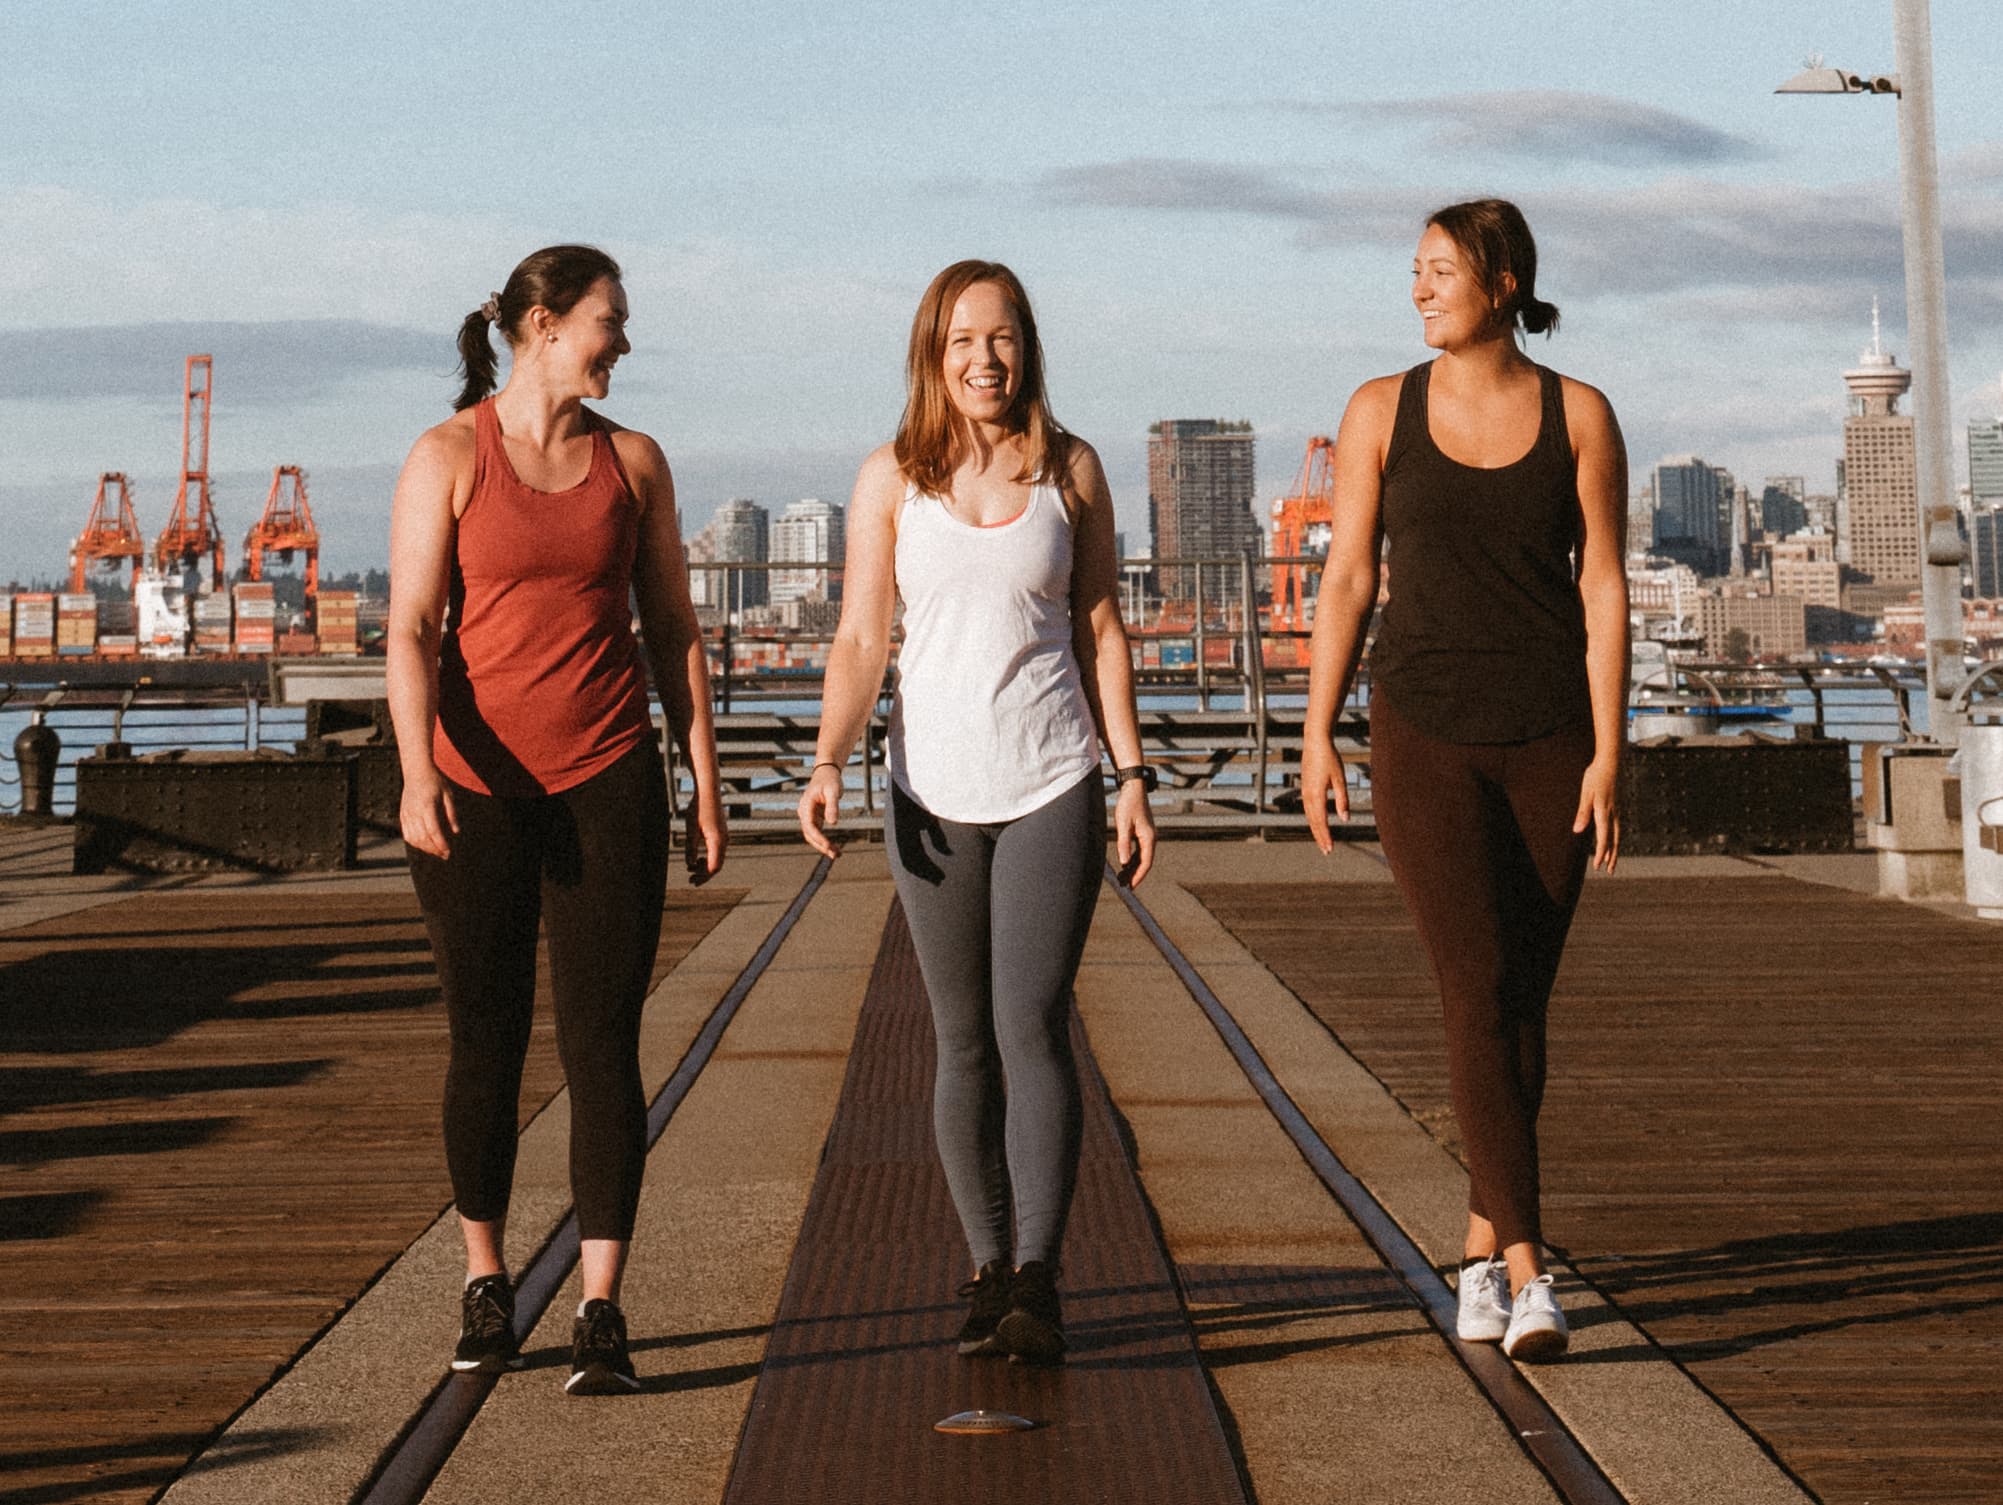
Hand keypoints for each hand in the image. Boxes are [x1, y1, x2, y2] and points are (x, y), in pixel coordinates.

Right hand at [399, 768, 457, 859]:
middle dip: (434, 849)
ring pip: (413, 838)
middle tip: (445, 855)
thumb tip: (456, 831)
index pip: (433, 831)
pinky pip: (407, 834)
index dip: (441, 844)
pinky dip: (415, 842)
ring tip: (436, 851)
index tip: (448, 852)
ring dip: (425, 848)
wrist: (416, 771)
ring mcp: (406, 814)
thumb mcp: (448, 795)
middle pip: (422, 838)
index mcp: (426, 806)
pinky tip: (425, 845)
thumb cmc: (435, 781)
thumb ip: (452, 813)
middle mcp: (414, 812)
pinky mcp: (403, 815)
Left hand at [686, 791, 726, 884]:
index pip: (714, 867)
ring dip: (705, 866)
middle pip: (717, 866)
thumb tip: (690, 864)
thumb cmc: (698, 808)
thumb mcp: (691, 829)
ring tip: (691, 868)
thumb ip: (690, 848)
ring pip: (718, 859)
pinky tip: (698, 858)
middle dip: (704, 874)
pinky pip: (717, 852)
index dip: (703, 876)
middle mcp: (724, 841)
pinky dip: (708, 858)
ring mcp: (724, 838)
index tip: (691, 880)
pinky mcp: (721, 834)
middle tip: (690, 880)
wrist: (708, 791)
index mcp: (717, 841)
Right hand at [796, 763, 843, 859]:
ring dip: (823, 846)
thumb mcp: (834, 791)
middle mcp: (804, 812)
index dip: (818, 837)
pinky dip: (825, 840)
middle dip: (821, 845)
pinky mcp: (815, 818)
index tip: (828, 845)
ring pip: (813, 835)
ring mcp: (808, 816)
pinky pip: (818, 832)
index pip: (809, 825)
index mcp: (806, 804)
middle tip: (835, 855)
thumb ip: (833, 806)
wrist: (827, 772)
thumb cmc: (830, 779)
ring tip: (836, 854)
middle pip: (809, 834)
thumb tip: (833, 823)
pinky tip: (834, 848)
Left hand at [1114, 778, 1155, 888]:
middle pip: (1145, 862)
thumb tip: (1124, 863)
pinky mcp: (1142, 832)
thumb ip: (1123, 843)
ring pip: (1142, 857)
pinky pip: (1139, 850)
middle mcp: (1151, 838)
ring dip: (1133, 868)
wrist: (1133, 788)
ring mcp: (1147, 835)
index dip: (1139, 875)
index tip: (1131, 886)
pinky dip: (1132, 859)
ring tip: (1123, 879)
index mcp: (1149, 837)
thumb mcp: (1123, 824)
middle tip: (1125, 886)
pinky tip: (1125, 865)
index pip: (1146, 862)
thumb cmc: (1128, 804)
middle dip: (1135, 875)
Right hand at [1300, 733, 1348, 853]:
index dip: (1325, 836)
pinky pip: (1308, 808)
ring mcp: (1304, 791)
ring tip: (1323, 840)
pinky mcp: (1305, 787)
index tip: (1330, 848)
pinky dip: (1313, 819)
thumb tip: (1345, 819)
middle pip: (1313, 822)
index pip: (1321, 821)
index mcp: (1316, 795)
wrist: (1315, 742)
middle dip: (1320, 837)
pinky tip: (1318, 822)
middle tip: (1326, 851)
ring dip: (1316, 830)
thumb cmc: (1330, 759)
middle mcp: (1307, 796)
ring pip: (1309, 816)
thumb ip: (1342, 800)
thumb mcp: (1340, 779)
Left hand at [1573, 756, 1619, 873]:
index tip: (1597, 866)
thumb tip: (1578, 831)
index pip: (1604, 837)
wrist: (1612, 761)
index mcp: (1604, 811)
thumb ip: (1582, 813)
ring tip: (1612, 860)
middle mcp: (1614, 813)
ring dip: (1615, 848)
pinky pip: (1617, 826)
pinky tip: (1612, 840)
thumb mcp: (1586, 793)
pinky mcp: (1618, 806)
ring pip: (1618, 834)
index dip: (1601, 853)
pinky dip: (1615, 837)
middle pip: (1615, 840)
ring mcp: (1618, 809)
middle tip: (1609, 871)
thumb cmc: (1595, 776)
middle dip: (1612, 856)